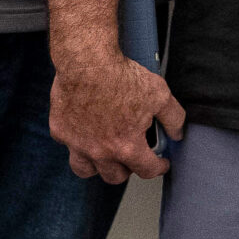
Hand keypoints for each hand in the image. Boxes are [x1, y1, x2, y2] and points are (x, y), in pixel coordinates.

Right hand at [49, 52, 185, 183]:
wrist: (87, 61)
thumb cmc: (121, 76)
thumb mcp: (159, 93)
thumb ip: (173, 118)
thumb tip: (178, 134)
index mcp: (126, 147)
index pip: (147, 170)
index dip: (158, 167)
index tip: (160, 163)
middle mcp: (101, 152)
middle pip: (115, 177)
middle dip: (127, 170)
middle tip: (132, 158)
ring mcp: (77, 144)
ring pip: (85, 170)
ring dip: (97, 167)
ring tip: (104, 155)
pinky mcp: (60, 131)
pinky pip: (68, 145)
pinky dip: (77, 142)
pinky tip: (84, 131)